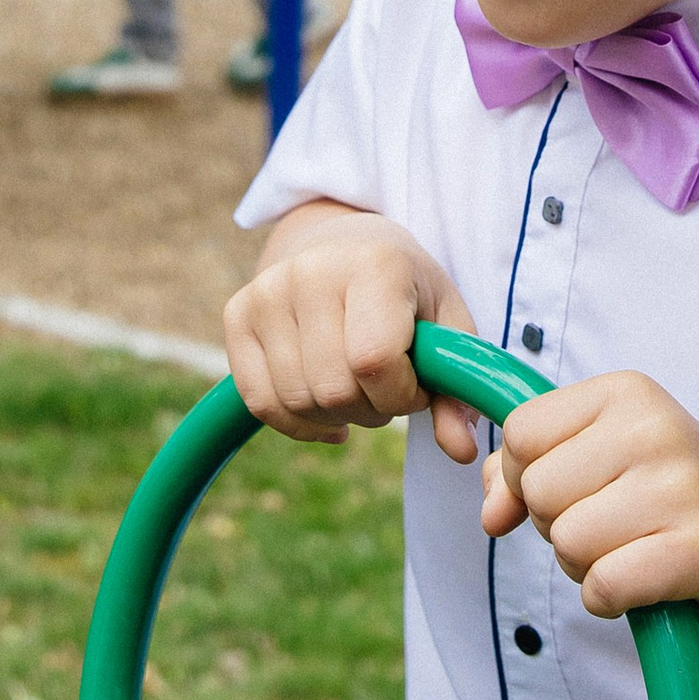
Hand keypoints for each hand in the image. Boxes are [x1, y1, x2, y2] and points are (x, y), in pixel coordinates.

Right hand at [225, 205, 478, 446]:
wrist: (349, 247)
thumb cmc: (407, 294)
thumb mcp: (447, 327)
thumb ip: (455, 388)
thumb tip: (461, 452)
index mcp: (374, 264)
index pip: (375, 360)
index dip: (401, 394)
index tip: (416, 385)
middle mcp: (312, 271)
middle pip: (334, 388)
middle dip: (372, 408)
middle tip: (387, 387)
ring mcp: (267, 291)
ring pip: (298, 401)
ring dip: (337, 415)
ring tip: (358, 388)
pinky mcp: (237, 314)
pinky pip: (260, 402)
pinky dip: (298, 423)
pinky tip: (326, 409)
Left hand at [484, 373, 698, 625]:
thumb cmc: (663, 490)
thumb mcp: (598, 452)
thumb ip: (523, 468)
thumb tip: (490, 513)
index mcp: (626, 392)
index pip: (521, 432)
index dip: (523, 474)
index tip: (567, 488)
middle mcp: (655, 430)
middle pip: (537, 490)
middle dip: (554, 522)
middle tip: (607, 524)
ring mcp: (681, 489)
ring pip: (566, 541)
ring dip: (582, 564)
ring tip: (627, 550)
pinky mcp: (698, 550)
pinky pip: (602, 586)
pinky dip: (606, 597)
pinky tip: (640, 582)